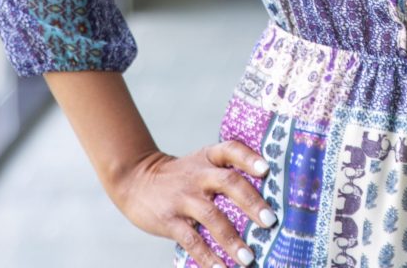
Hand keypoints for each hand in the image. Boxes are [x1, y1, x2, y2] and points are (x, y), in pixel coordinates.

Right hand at [111, 140, 275, 266]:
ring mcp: (184, 197)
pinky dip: (207, 257)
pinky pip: (192, 240)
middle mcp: (199, 174)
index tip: (266, 170)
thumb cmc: (182, 175)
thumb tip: (264, 199)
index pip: (232, 150)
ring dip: (232, 239)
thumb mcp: (201, 162)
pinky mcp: (169, 220)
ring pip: (212, 216)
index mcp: (209, 157)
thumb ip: (226, 172)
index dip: (249, 158)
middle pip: (229, 182)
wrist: (137, 179)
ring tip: (248, 258)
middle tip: (270, 221)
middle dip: (251, 202)